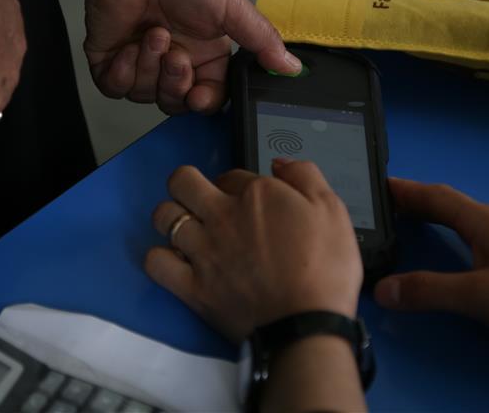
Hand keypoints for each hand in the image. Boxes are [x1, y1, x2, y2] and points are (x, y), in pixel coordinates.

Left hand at [76, 0, 299, 114]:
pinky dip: (120, 71)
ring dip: (148, 66)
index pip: (209, 98)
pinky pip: (114, 88)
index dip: (203, 103)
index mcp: (206, 56)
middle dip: (174, 83)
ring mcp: (141, 64)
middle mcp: (175, 64)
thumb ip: (262, 41)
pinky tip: (128, 44)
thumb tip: (293, 67)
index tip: (199, 97)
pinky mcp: (109, 61)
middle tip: (174, 55)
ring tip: (152, 33)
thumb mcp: (233, 8)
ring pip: (144, 96)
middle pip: (175, 104)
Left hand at [145, 160, 361, 341]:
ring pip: (163, 216)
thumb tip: (281, 164)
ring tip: (186, 227)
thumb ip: (305, 176)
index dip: (240, 184)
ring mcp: (203, 251)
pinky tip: (175, 260)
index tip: (249, 201)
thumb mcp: (332, 210)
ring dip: (171, 216)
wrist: (308, 326)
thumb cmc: (325, 270)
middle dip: (188, 184)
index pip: (234, 174)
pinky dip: (160, 258)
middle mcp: (223, 216)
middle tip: (202, 199)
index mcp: (257, 194)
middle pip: (182, 181)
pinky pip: (156, 262)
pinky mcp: (192, 286)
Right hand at [374, 178, 488, 357]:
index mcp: (484, 220)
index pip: (435, 196)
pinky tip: (455, 251)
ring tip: (410, 224)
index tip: (376, 184)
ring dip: (436, 217)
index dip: (405, 190)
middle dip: (416, 202)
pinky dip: (454, 235)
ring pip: (465, 220)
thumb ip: (428, 291)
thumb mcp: (478, 298)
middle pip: (449, 204)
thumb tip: (381, 288)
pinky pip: (478, 236)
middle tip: (384, 206)